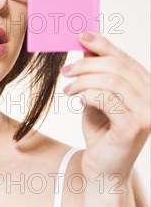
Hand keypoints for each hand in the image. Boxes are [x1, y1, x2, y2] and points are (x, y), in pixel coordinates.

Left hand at [61, 31, 150, 181]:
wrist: (103, 170)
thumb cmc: (102, 135)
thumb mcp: (98, 99)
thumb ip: (98, 76)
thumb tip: (86, 48)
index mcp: (147, 88)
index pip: (125, 59)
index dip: (103, 45)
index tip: (81, 36)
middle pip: (118, 67)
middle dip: (87, 65)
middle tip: (65, 70)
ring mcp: (147, 113)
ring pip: (112, 81)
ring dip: (83, 81)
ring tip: (67, 88)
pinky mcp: (134, 127)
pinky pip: (108, 100)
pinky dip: (89, 95)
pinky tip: (78, 99)